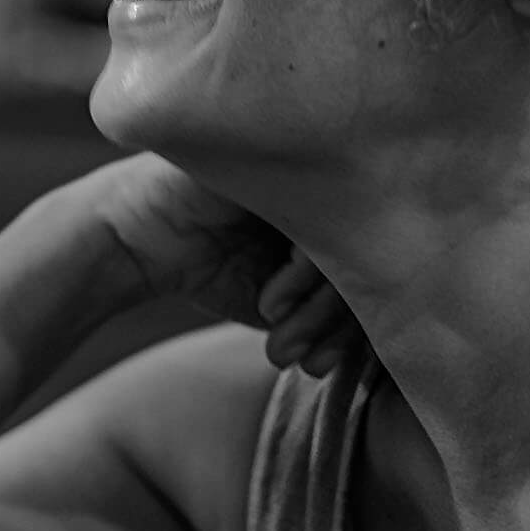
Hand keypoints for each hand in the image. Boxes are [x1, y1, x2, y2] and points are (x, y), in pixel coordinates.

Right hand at [78, 152, 364, 374]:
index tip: (320, 369)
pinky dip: (302, 276)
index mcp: (334, 215)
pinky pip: (321, 221)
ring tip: (285, 344)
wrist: (130, 239)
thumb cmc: (202, 267)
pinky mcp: (281, 161)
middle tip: (308, 363)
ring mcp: (308, 170)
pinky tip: (271, 303)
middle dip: (337, 328)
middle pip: (369, 260)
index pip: (376, 268)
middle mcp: (329, 187)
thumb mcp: (278, 300)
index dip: (355, 329)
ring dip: (318, 312)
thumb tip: (399, 356)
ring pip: (350, 247)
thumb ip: (332, 310)